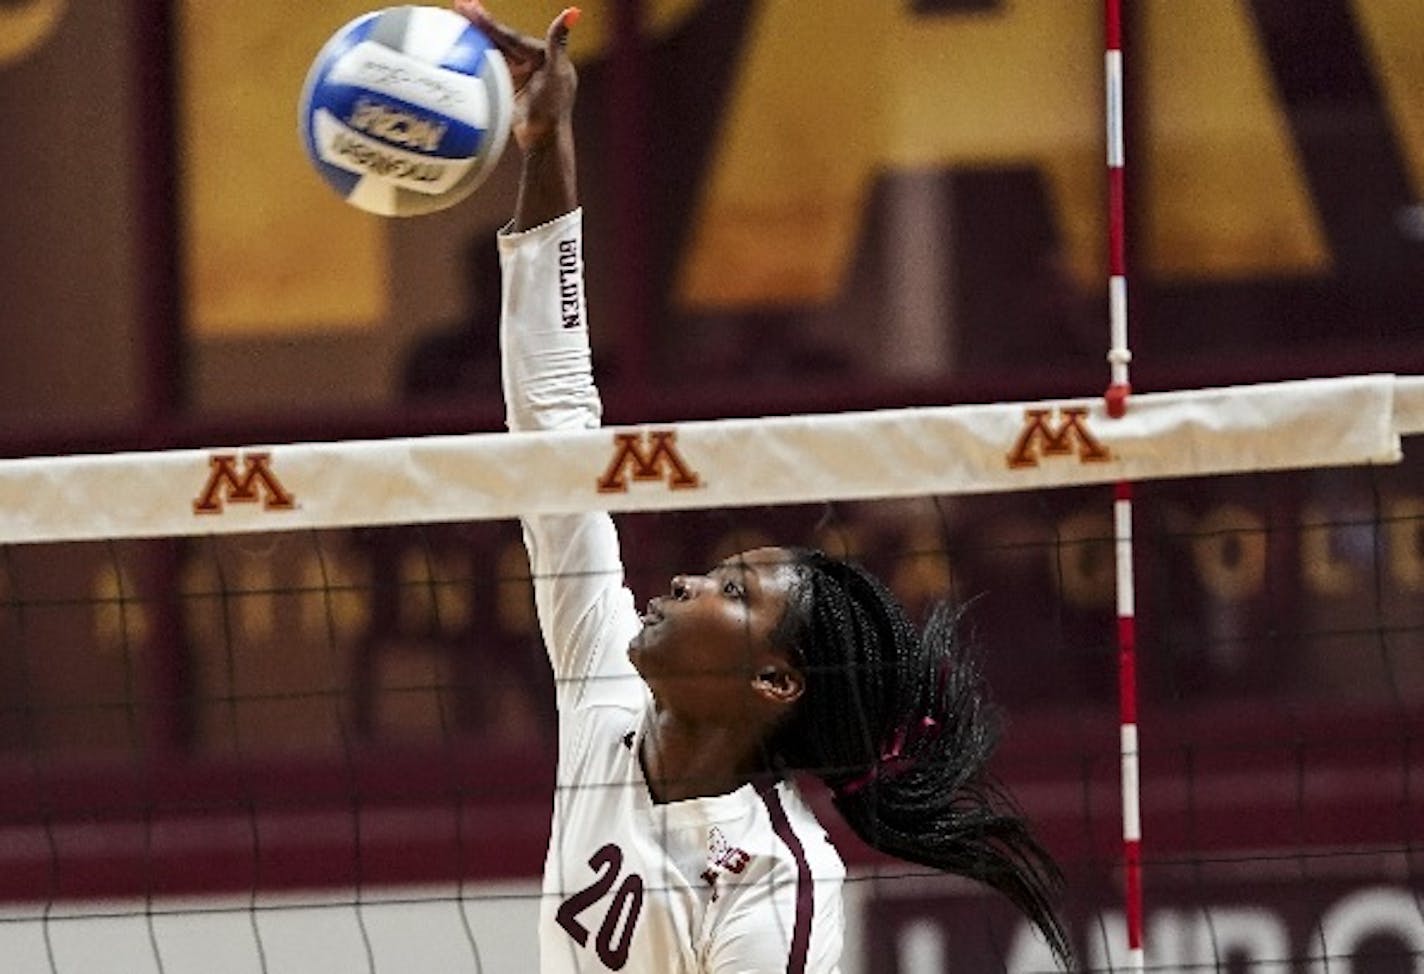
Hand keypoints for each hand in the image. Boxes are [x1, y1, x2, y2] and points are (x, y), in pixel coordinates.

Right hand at [453, 1, 579, 153]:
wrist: (542, 142)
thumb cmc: (553, 110)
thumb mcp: (556, 73)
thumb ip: (558, 42)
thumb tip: (573, 11)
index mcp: (543, 54)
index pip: (512, 36)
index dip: (490, 23)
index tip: (470, 8)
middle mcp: (532, 61)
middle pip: (502, 40)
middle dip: (480, 23)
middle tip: (458, 5)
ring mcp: (521, 73)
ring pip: (496, 51)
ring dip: (477, 37)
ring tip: (455, 20)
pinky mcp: (512, 86)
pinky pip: (493, 67)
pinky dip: (478, 56)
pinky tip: (461, 47)